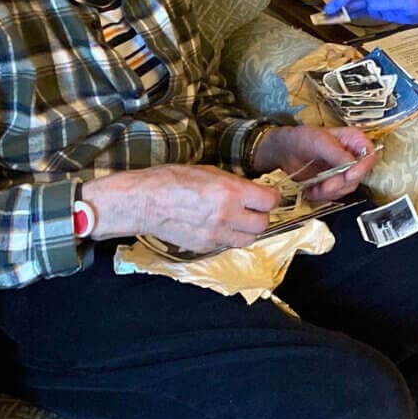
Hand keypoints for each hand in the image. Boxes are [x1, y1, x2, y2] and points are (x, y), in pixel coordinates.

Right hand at [81, 164, 279, 252]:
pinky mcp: (204, 247)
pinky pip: (228, 246)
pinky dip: (230, 237)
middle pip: (263, 224)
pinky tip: (220, 226)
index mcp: (230, 191)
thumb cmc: (174, 179)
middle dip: (261, 215)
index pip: (269, 200)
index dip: (271, 196)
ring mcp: (216, 235)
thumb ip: (234, 183)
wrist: (146, 201)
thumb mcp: (210, 171)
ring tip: (238, 219)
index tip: (267, 194)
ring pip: (249, 240)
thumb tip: (251, 190)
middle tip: (253, 207)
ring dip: (248, 230)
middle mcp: (227, 215)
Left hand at [254, 125, 380, 201]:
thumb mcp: (320, 141)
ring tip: (316, 187)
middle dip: (341, 183)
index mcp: (353, 140)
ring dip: (331, 191)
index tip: (349, 175)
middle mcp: (351, 156)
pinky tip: (312, 190)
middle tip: (327, 184)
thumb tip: (352, 164)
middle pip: (358, 175)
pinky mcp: (333, 182)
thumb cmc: (302, 138)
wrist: (285, 151)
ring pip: (347, 187)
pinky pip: (336, 194)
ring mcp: (342, 170)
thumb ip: (337, 153)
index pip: (369, 155)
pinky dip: (324, 196)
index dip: (362, 167)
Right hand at [325, 0, 417, 24]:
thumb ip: (388, 3)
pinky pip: (360, 10)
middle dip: (339, 1)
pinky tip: (342, 18)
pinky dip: (350, 14)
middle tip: (327, 13)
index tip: (336, 4)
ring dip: (342, 9)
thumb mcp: (406, 3)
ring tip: (330, 17)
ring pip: (354, 2)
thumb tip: (370, 5)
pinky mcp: (378, 8)